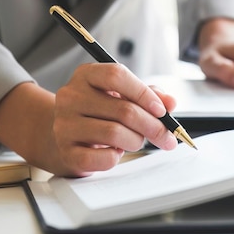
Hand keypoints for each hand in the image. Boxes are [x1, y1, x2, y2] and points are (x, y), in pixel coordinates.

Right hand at [52, 63, 177, 176]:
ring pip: (114, 133)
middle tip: (165, 136)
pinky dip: (116, 157)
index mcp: (85, 75)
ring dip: (135, 141)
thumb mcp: (119, 95)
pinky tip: (115, 151)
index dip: (143, 93)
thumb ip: (146, 95)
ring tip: (135, 141)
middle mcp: (71, 96)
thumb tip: (169, 102)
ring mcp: (65, 124)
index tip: (161, 110)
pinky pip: (103, 158)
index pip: (116, 76)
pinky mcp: (67, 151)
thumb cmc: (96, 113)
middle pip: (122, 109)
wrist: (64, 136)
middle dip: (152, 125)